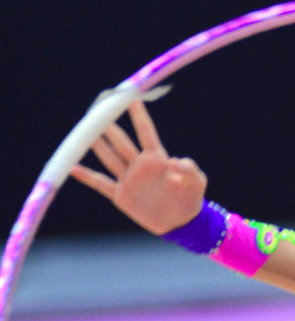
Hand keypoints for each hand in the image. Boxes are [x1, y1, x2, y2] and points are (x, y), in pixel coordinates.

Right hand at [70, 99, 206, 234]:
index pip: (145, 132)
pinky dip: (87, 176)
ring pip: (109, 158)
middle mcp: (139, 166)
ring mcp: (129, 180)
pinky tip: (72, 167)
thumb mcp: (197, 182)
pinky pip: (100, 183)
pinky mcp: (121, 196)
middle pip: (121, 142)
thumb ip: (189, 169)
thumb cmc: (191, 199)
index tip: (129, 96)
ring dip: (97, 145)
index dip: (138, 114)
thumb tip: (174, 161)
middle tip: (98, 108)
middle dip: (110, 125)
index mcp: (157, 159)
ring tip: (84, 130)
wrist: (182, 223)